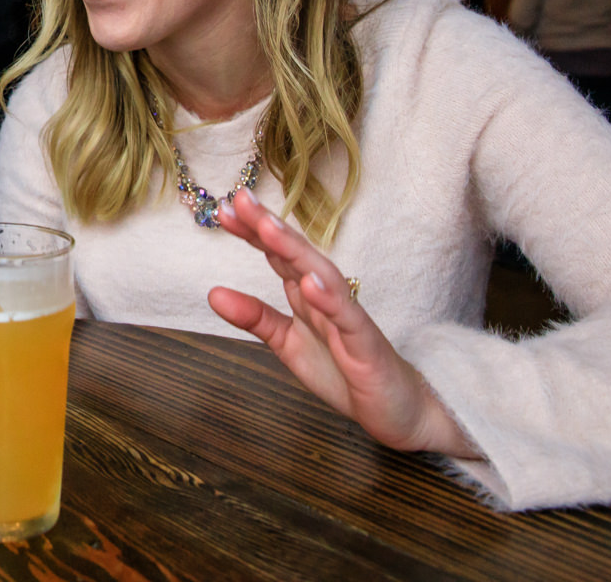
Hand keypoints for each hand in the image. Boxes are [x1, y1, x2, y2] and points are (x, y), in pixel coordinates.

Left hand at [208, 189, 480, 458]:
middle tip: (241, 199)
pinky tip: (310, 284)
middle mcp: (327, 296)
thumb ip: (256, 318)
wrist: (397, 410)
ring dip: (295, 250)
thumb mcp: (288, 344)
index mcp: (306, 294)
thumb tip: (213, 293)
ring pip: (322, 275)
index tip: (225, 209)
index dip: (252, 231)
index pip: (277, 255)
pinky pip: (347, 317)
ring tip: (268, 227)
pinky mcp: (367, 344)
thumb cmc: (344, 370)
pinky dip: (329, 298)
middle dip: (268, 225)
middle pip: (296, 254)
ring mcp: (348, 317)